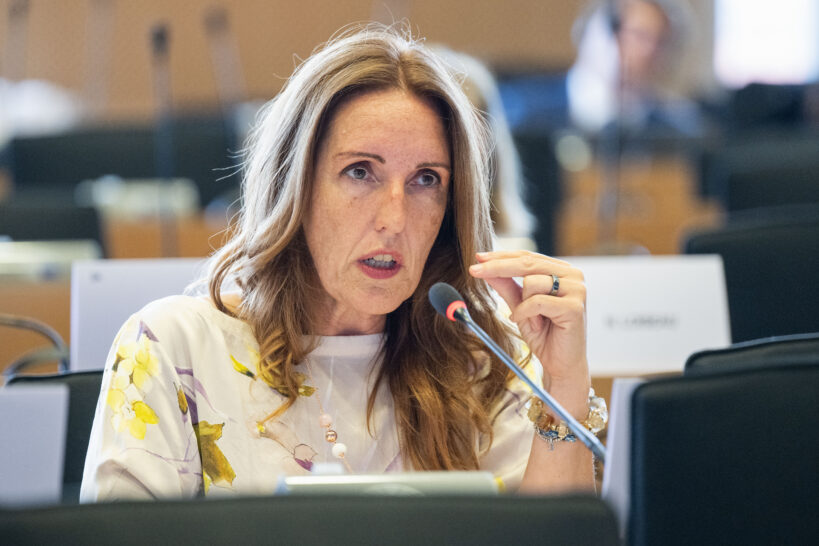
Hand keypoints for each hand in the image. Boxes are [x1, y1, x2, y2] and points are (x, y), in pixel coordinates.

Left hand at [469, 250, 589, 412]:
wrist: (561, 365)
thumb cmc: (544, 335)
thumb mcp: (519, 306)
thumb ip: (506, 285)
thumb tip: (484, 266)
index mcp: (562, 270)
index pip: (527, 256)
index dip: (501, 256)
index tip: (478, 257)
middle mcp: (573, 275)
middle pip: (527, 262)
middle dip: (497, 266)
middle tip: (474, 270)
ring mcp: (577, 290)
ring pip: (532, 282)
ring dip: (522, 304)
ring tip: (531, 321)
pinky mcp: (575, 307)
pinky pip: (537, 302)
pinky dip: (526, 313)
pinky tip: (533, 325)